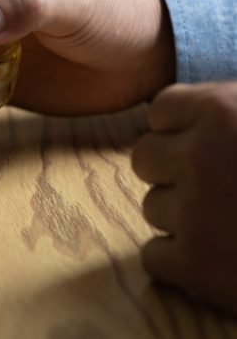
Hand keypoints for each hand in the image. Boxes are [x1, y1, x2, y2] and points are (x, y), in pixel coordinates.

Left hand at [132, 82, 236, 314]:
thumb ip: (235, 108)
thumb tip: (194, 109)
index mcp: (222, 110)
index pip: (160, 112)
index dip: (185, 131)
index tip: (213, 146)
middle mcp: (199, 156)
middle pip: (146, 159)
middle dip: (176, 172)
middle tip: (222, 188)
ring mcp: (193, 212)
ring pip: (153, 207)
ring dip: (185, 217)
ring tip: (234, 222)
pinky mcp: (195, 265)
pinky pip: (155, 256)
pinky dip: (181, 262)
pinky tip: (222, 257)